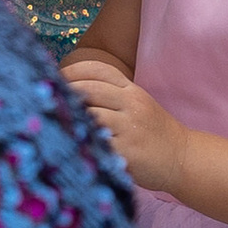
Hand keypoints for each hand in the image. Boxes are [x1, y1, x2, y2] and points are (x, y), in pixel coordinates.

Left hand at [61, 50, 186, 195]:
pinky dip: (81, 141)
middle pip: (89, 89)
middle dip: (64, 93)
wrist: (182, 158)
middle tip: (44, 101)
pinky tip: (69, 142)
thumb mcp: (137, 106)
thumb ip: (110, 97)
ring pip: (90, 114)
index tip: (54, 78)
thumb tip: (69, 93)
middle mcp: (131, 104)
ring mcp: (129, 127)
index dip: (73, 70)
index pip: (98, 69)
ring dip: (69, 118)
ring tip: (53, 122)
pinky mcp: (127, 151)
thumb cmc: (153, 133)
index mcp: (131, 90)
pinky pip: (97, 142)